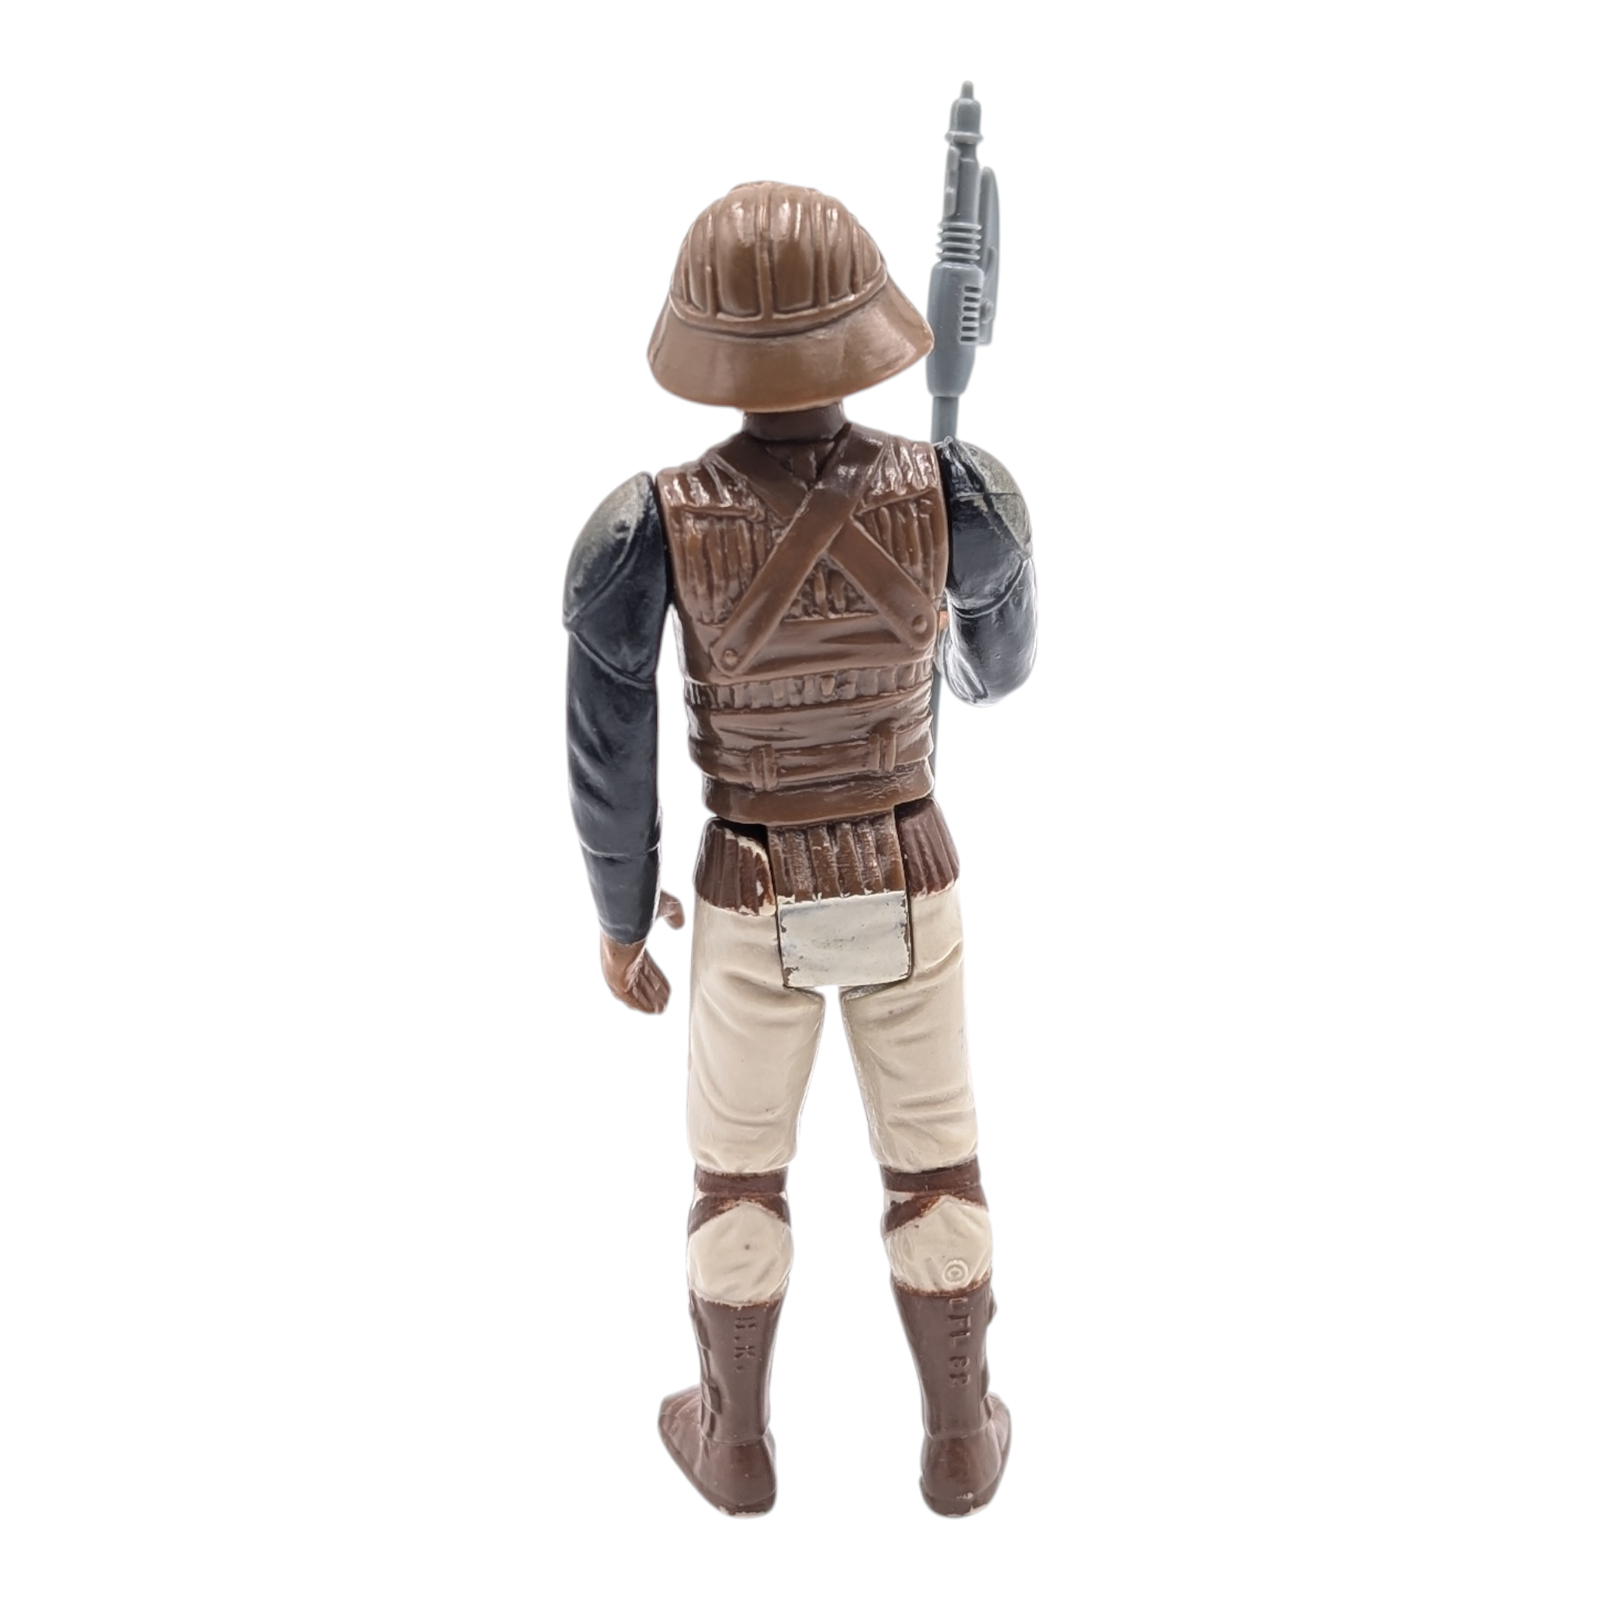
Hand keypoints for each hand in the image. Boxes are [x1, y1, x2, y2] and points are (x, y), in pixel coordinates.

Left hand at [599, 890, 684, 1013]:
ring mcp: (616, 966)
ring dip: (646, 999)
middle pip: (639, 978)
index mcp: (629, 941)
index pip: (643, 963)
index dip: (655, 975)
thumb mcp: (664, 905)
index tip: (665, 987)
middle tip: (663, 1003)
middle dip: (651, 990)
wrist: (627, 910)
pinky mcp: (614, 976)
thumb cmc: (640, 904)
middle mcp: (621, 955)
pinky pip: (627, 995)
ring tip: (660, 1009)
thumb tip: (679, 924)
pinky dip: (639, 1003)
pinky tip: (650, 1010)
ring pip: (633, 989)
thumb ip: (673, 913)